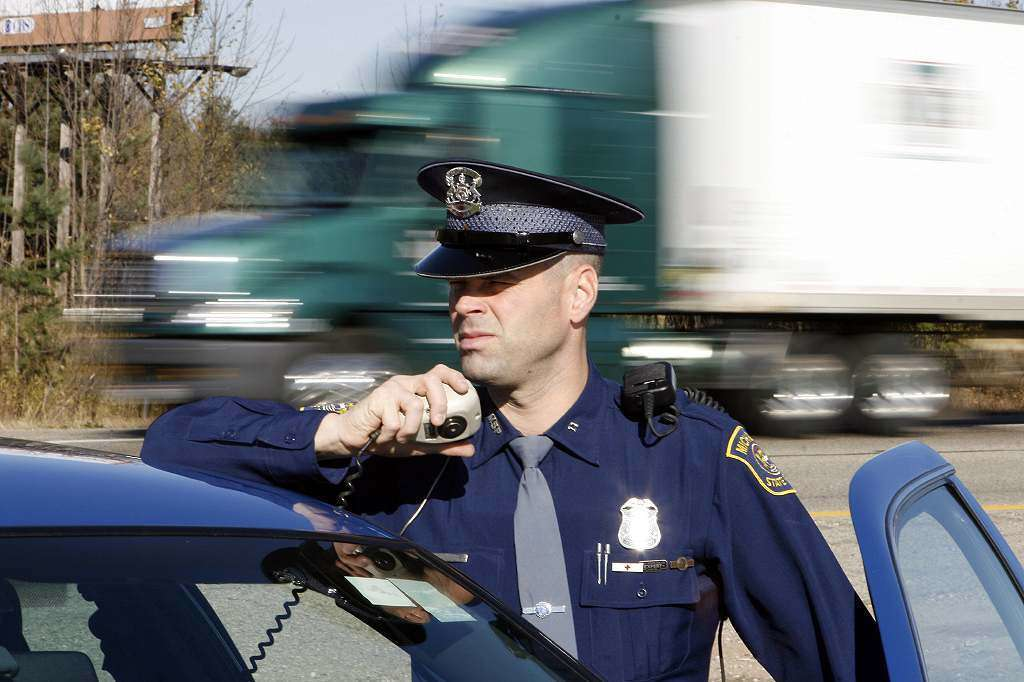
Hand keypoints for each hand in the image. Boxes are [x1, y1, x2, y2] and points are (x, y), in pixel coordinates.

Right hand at [314, 364, 475, 458]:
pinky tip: (382, 435)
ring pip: (415, 404)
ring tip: (399, 437)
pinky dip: (392, 435)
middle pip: (432, 380)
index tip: (465, 390)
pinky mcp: (379, 398)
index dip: (454, 377)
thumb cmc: (386, 435)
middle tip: (438, 422)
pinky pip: (396, 420)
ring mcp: (392, 389)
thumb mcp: (420, 443)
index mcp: (418, 389)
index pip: (439, 373)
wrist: (353, 439)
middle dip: (440, 402)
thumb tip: (470, 449)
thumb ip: (444, 445)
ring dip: (410, 429)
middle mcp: (406, 384)